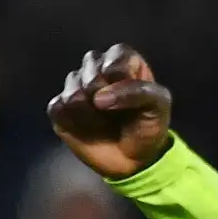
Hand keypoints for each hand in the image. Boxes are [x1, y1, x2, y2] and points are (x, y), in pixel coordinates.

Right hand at [47, 44, 172, 178]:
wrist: (134, 159)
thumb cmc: (148, 125)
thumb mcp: (159, 106)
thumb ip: (138, 92)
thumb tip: (99, 97)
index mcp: (122, 60)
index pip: (115, 59)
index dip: (122, 80)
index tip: (134, 96)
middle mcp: (96, 68)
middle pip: (91, 74)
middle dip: (107, 98)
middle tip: (118, 112)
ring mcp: (75, 86)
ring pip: (73, 92)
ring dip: (93, 114)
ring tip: (105, 121)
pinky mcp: (59, 107)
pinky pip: (58, 109)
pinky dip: (76, 122)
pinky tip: (88, 127)